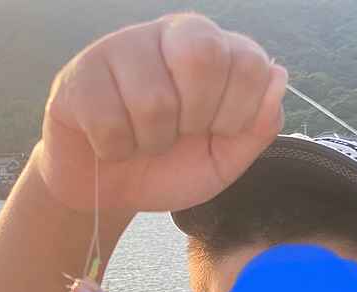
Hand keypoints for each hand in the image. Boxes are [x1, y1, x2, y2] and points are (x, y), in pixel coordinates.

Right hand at [35, 14, 286, 213]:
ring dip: (150, 142)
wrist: (107, 192)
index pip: (248, 61)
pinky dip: (114, 149)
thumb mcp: (223, 159)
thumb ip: (258, 126)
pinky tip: (109, 143)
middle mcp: (166, 34)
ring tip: (141, 141)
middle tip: (179, 134)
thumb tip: (278, 75)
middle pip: (203, 56)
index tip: (216, 131)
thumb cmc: (167, 167)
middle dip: (197, 117)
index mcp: (210, 47)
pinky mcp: (77, 75)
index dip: (237, 112)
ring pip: (153, 100)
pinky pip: (107, 121)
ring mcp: (118, 48)